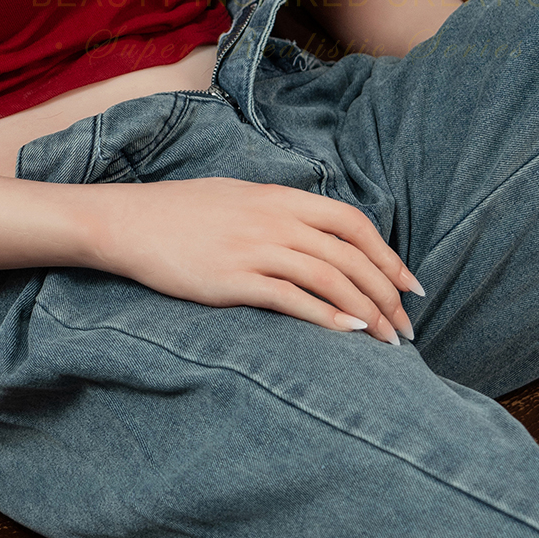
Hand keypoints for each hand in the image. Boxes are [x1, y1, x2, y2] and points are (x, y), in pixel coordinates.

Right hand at [82, 177, 422, 343]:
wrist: (128, 222)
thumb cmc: (181, 212)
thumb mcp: (240, 196)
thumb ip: (280, 212)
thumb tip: (317, 234)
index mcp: (281, 197)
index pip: (354, 224)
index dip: (388, 256)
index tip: (410, 287)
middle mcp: (276, 220)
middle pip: (350, 256)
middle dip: (387, 294)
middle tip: (406, 329)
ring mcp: (255, 248)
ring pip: (330, 278)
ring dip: (367, 312)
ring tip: (386, 341)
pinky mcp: (234, 280)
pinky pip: (292, 299)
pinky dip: (327, 316)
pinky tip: (348, 333)